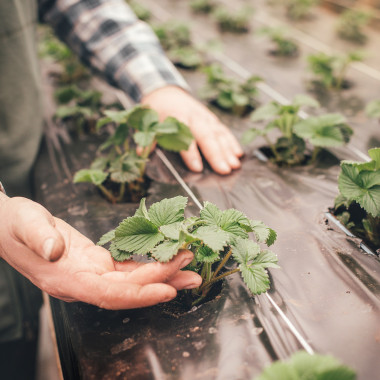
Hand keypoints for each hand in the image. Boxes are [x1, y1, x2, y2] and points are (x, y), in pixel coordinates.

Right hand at [0, 195, 201, 308]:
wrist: (8, 226)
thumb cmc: (14, 225)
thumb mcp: (24, 223)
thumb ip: (39, 237)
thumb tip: (54, 250)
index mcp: (66, 278)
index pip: (108, 294)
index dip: (139, 295)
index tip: (168, 289)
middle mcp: (83, 281)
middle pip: (129, 289)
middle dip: (162, 280)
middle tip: (192, 269)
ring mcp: (91, 274)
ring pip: (132, 281)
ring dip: (162, 275)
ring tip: (189, 267)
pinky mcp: (97, 263)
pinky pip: (127, 268)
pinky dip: (149, 265)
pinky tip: (167, 260)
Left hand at [141, 86, 242, 174]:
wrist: (167, 92)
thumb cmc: (157, 112)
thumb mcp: (149, 122)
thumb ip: (148, 138)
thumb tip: (141, 152)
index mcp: (177, 118)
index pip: (185, 137)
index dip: (190, 153)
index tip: (196, 168)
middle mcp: (194, 117)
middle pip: (207, 136)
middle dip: (216, 154)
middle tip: (224, 170)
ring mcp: (205, 117)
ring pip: (218, 134)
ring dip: (227, 150)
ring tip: (234, 165)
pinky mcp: (212, 119)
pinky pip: (224, 130)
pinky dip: (232, 142)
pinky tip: (238, 154)